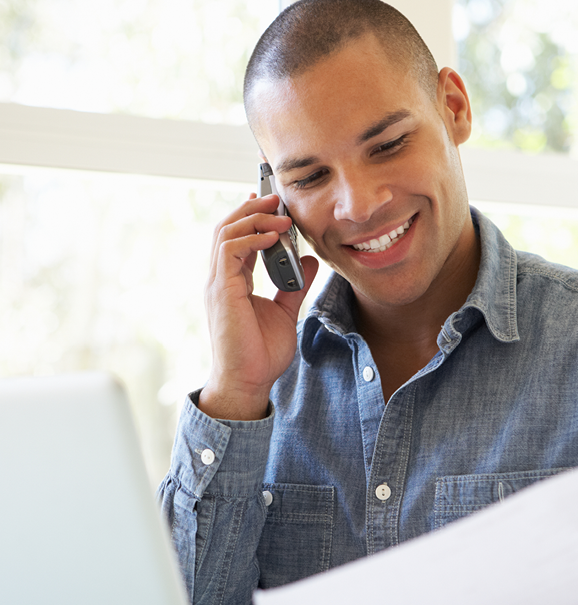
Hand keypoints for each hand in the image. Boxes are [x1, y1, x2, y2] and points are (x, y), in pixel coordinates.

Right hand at [199, 193, 317, 420]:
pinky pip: (230, 251)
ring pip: (226, 233)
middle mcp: (220, 278)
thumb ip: (294, 284)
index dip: (251, 218)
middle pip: (227, 228)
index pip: (236, 239)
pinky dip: (251, 238)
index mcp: (232, 282)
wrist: (249, 381)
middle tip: (276, 199)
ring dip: (254, 219)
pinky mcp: (221, 290)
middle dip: (251, 209)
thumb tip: (309, 260)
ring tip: (280, 214)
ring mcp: (217, 283)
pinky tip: (274, 237)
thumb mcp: (286, 311)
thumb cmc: (261, 353)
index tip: (270, 204)